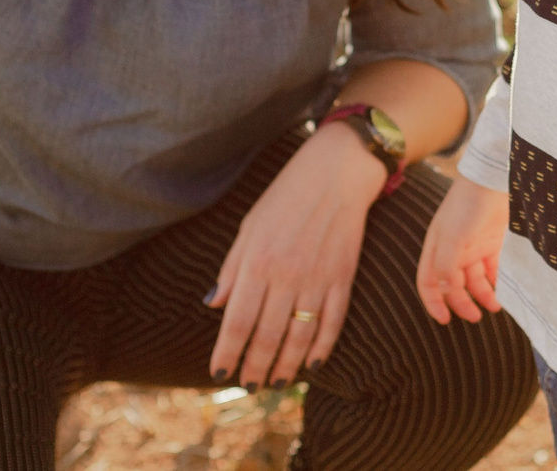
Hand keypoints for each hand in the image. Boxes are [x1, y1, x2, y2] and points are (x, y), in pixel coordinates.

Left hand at [207, 122, 385, 385]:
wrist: (336, 172)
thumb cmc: (285, 197)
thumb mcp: (249, 226)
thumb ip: (232, 268)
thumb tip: (213, 306)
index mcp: (258, 261)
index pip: (238, 321)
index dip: (228, 352)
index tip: (219, 373)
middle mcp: (287, 274)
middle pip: (268, 336)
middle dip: (256, 367)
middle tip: (249, 385)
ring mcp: (318, 278)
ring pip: (300, 336)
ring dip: (286, 365)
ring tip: (277, 382)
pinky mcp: (343, 277)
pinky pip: (333, 322)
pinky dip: (322, 347)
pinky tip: (312, 364)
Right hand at [414, 175, 506, 324]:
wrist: (494, 178)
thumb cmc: (467, 205)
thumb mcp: (452, 237)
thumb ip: (446, 265)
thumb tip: (445, 290)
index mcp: (436, 249)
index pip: (428, 282)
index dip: (434, 302)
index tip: (445, 320)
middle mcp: (453, 251)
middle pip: (454, 286)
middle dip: (463, 303)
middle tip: (476, 317)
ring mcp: (474, 247)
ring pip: (475, 280)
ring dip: (483, 295)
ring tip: (496, 307)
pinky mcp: (493, 243)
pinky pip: (493, 270)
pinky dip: (497, 282)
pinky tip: (504, 291)